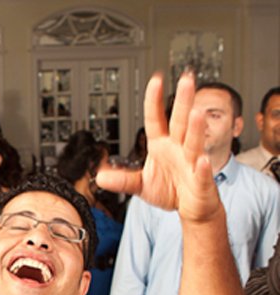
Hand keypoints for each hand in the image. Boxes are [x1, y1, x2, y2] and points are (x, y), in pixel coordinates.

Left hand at [97, 72, 219, 223]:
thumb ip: (122, 179)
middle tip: (187, 79)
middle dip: (184, 102)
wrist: (191, 207)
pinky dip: (202, 169)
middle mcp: (179, 149)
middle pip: (180, 122)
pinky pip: (201, 174)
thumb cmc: (170, 190)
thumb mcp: (141, 185)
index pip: (156, 120)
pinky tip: (201, 161)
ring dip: (195, 129)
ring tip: (196, 113)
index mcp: (162, 145)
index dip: (154, 102)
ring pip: (193, 144)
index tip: (155, 81)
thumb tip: (100, 177)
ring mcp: (191, 164)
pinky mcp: (201, 182)